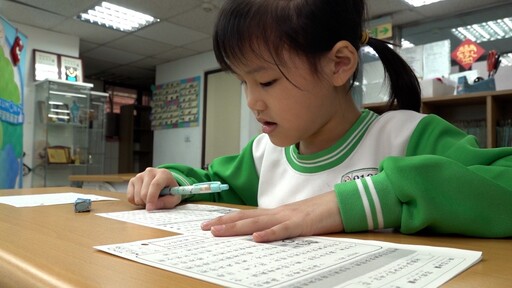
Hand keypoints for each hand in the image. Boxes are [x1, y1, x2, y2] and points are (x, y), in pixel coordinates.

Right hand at [127, 167, 181, 210]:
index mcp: (163, 174)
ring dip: (143, 203)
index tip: (150, 208)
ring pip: (137, 196)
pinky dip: (136, 202)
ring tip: (150, 199)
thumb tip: (152, 206)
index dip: (152, 197)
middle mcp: (150, 172)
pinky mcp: (132, 180)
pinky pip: (130, 197)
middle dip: (148, 203)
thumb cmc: (170, 191)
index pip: (156, 185)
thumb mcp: (175, 198)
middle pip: (144, 192)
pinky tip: (143, 198)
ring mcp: (140, 175)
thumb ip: (167, 202)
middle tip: (155, 204)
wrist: (164, 184)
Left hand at [201, 192, 343, 241]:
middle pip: (246, 218)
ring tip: (219, 232)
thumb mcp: (295, 220)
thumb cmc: (320, 213)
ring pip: (258, 223)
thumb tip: (263, 235)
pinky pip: (283, 230)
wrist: (342, 203)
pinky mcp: (302, 224)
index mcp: (276, 213)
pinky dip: (269, 234)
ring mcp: (289, 217)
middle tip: (204, 228)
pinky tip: (256, 239)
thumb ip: (280, 226)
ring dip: (237, 228)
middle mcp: (278, 213)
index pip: (247, 215)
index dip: (227, 219)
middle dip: (224, 223)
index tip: (210, 224)